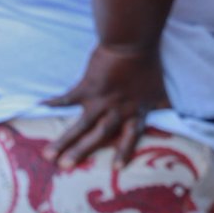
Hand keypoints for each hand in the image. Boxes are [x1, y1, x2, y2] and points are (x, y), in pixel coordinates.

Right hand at [44, 45, 168, 168]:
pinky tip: (39, 109)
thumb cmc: (148, 64)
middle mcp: (118, 110)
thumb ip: (163, 103)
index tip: (116, 168)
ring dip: (65, 141)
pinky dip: (53, 103)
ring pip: (81, 125)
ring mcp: (101, 100)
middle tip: (66, 168)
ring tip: (49, 155)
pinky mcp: (87, 88)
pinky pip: (67, 99)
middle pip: (100, 136)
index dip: (125, 151)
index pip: (131, 136)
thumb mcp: (160, 88)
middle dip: (83, 152)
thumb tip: (174, 112)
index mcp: (136, 111)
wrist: (133, 43)